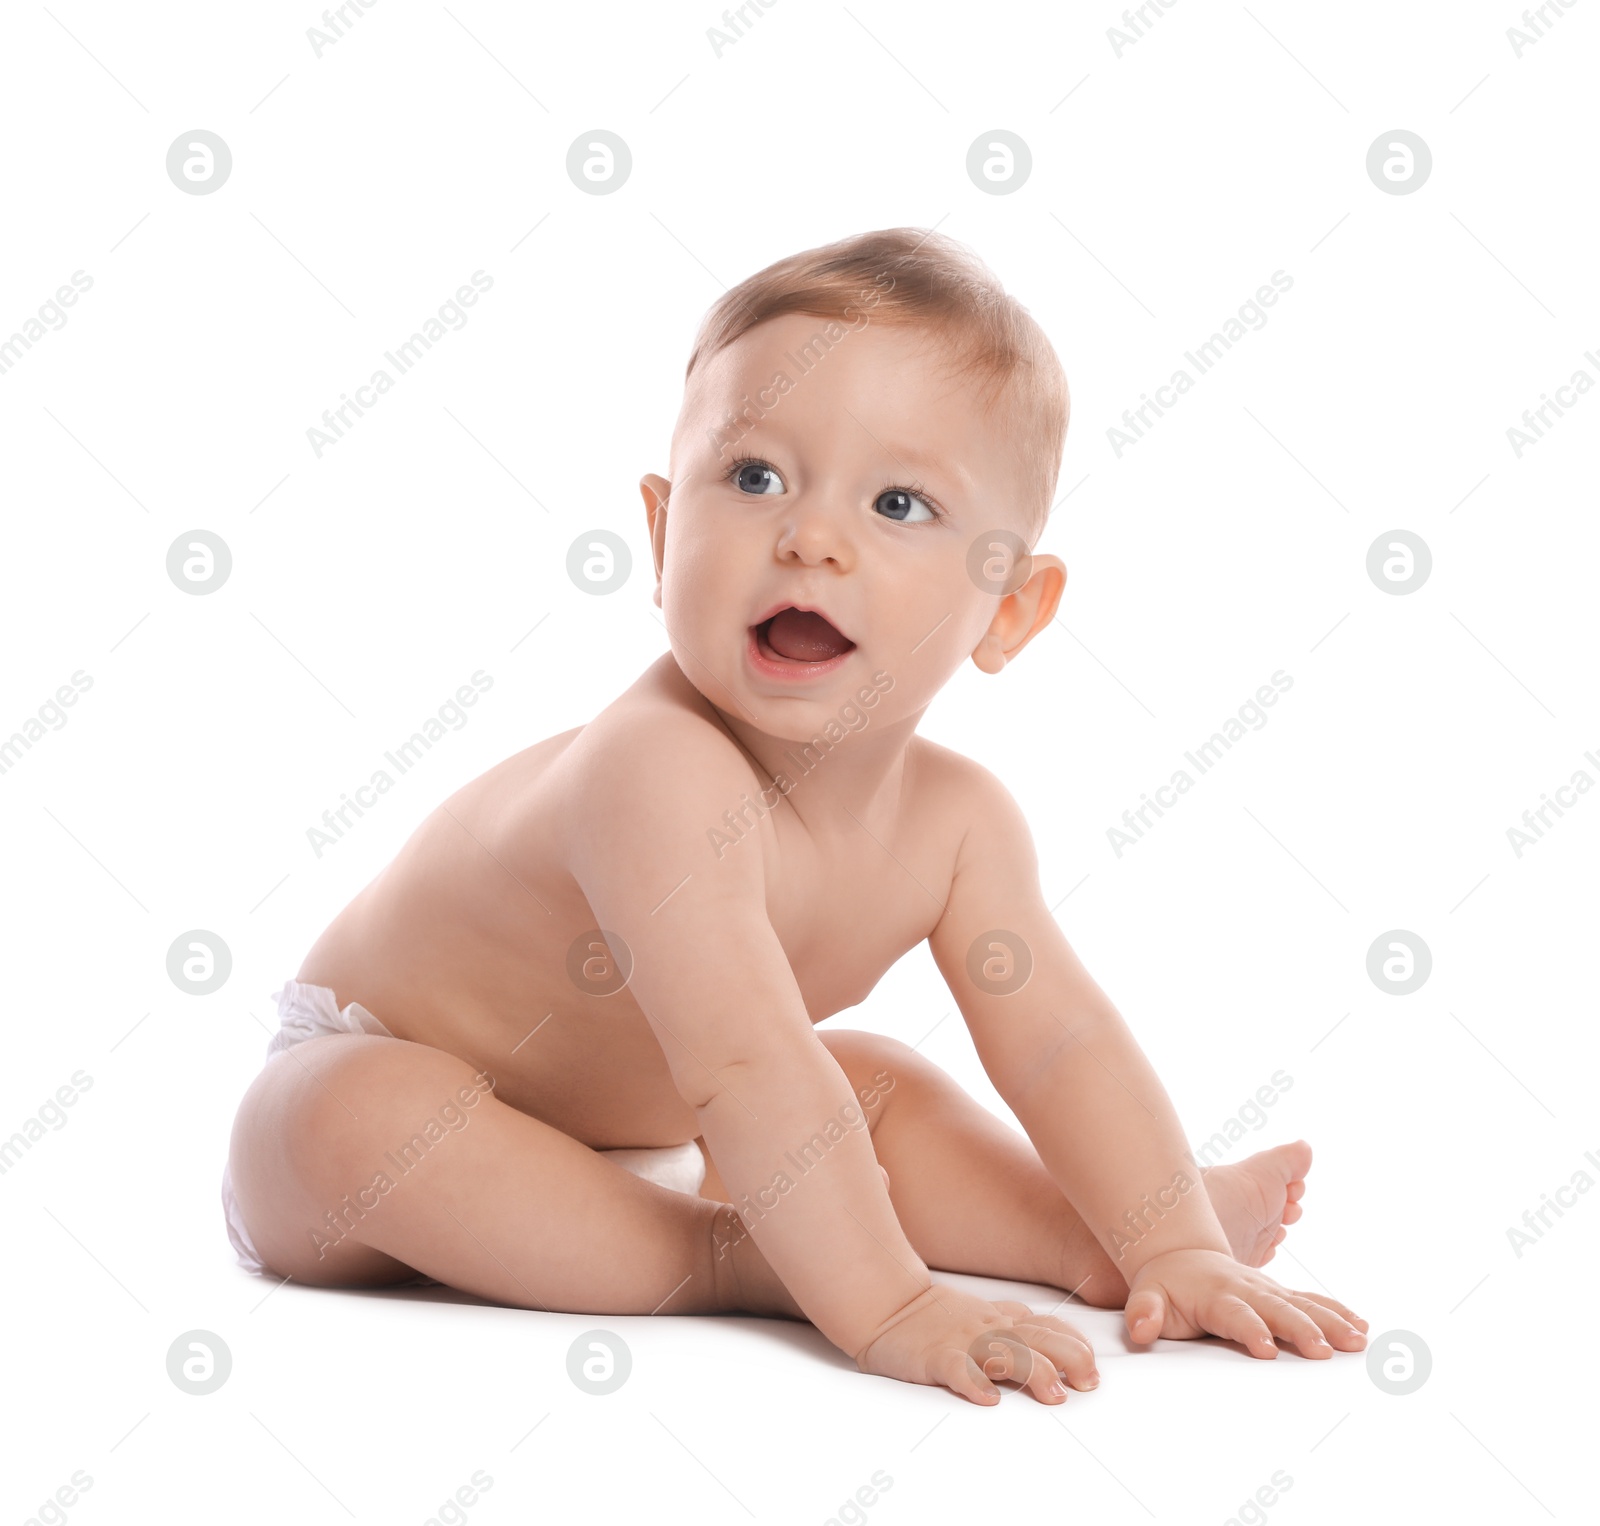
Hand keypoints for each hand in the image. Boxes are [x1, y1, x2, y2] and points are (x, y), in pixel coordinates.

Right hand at [853, 1283, 1098, 1404]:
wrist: (885, 1305)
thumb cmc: (935, 1316)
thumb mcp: (981, 1314)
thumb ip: (1013, 1324)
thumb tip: (1051, 1337)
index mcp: (1000, 1320)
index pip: (1048, 1326)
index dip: (1076, 1345)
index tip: (1092, 1369)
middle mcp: (988, 1328)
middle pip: (1038, 1337)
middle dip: (1069, 1357)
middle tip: (1086, 1384)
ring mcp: (962, 1341)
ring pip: (1006, 1351)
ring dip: (1034, 1372)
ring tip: (1053, 1395)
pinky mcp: (935, 1357)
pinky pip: (957, 1369)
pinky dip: (974, 1384)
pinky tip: (988, 1399)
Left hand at [1123, 1248, 1367, 1358]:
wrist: (1180, 1256)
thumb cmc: (1165, 1285)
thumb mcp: (1147, 1296)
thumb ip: (1144, 1312)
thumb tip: (1140, 1329)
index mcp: (1216, 1293)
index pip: (1235, 1314)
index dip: (1250, 1329)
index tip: (1267, 1349)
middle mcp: (1247, 1289)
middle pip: (1277, 1309)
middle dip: (1300, 1329)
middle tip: (1323, 1351)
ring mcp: (1266, 1290)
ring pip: (1302, 1304)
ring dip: (1330, 1321)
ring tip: (1356, 1341)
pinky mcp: (1279, 1294)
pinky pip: (1311, 1302)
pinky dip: (1335, 1312)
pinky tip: (1360, 1327)